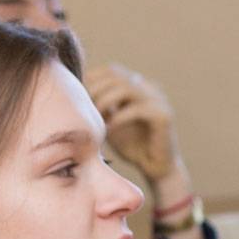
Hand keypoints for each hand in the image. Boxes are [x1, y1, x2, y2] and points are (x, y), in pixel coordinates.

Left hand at [83, 63, 180, 182]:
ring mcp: (159, 99)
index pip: (111, 71)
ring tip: (95, 118)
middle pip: (116, 75)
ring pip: (127, 87)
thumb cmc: (131, 145)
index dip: (92, 80)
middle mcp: (149, 87)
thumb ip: (100, 107)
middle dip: (95, 90)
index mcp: (137, 85)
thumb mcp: (110, 121)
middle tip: (84, 108)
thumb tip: (74, 95)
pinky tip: (109, 129)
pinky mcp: (164, 115)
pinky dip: (119, 118)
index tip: (77, 97)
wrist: (156, 167)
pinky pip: (138, 109)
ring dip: (105, 101)